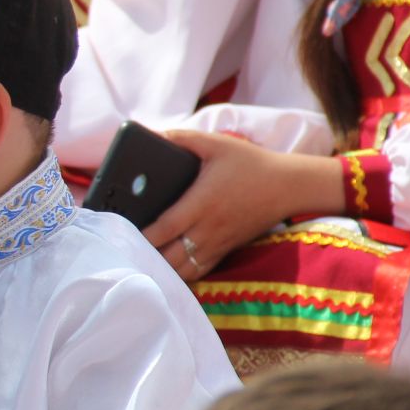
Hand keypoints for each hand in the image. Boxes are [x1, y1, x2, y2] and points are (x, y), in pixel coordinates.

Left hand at [141, 129, 346, 278]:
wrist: (288, 186)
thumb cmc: (249, 163)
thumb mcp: (216, 143)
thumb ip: (183, 138)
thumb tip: (154, 134)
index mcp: (201, 204)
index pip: (163, 228)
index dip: (140, 236)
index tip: (121, 235)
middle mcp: (208, 229)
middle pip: (169, 256)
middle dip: (145, 257)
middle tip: (124, 251)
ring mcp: (217, 243)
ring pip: (182, 270)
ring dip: (161, 269)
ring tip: (140, 263)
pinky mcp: (226, 250)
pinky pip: (198, 272)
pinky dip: (179, 275)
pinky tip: (164, 270)